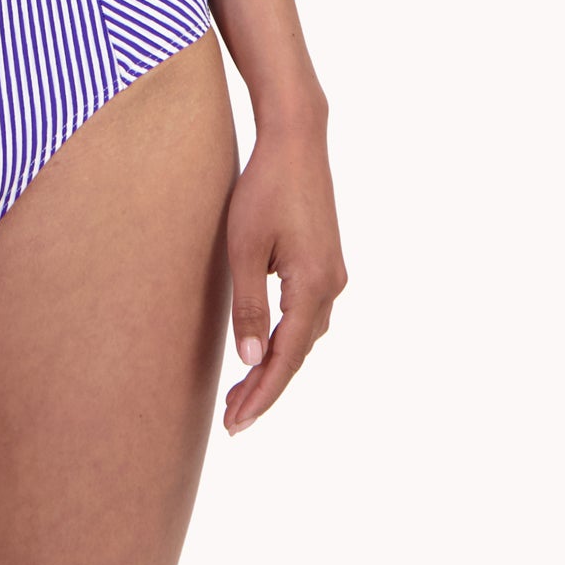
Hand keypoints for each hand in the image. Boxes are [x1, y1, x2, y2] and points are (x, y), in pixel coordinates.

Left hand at [223, 113, 346, 435]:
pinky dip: (285, 338)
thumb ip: (248, 305)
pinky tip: (264, 346)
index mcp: (313, 286)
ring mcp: (333, 274)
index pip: (285, 358)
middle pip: (297, 353)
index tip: (236, 424)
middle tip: (231, 419)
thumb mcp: (244, 246)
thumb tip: (248, 359)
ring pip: (303, 336)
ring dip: (274, 364)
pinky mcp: (326, 262)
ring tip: (240, 390)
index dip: (261, 395)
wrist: (296, 140)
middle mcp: (331, 286)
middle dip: (264, 387)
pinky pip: (306, 315)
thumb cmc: (263, 187)